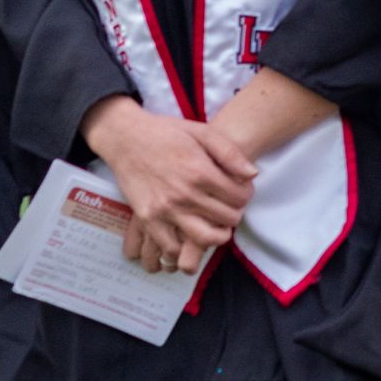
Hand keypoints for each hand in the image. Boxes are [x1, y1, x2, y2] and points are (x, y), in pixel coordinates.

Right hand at [82, 96, 256, 274]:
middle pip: (227, 219)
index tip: (241, 192)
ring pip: (204, 239)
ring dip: (217, 236)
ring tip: (217, 227)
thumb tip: (253, 174)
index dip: (246, 195)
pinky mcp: (148, 219)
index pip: (239, 197)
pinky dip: (184, 248)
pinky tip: (189, 236)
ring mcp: (165, 209)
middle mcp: (185, 194)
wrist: (127, 137)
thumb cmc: (166, 132)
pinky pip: (171, 247)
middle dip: (235, 214)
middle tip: (230, 208)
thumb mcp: (203, 132)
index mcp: (201, 171)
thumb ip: (230, 153)